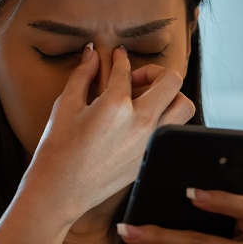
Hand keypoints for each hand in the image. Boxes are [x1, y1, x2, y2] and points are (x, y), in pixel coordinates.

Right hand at [26, 45, 195, 221]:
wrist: (61, 190)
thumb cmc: (58, 149)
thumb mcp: (65, 106)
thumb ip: (82, 76)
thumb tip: (91, 53)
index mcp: (115, 106)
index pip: (126, 70)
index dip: (120, 59)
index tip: (119, 57)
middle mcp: (140, 122)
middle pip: (172, 81)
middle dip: (156, 72)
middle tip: (136, 80)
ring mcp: (150, 141)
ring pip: (184, 106)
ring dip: (170, 96)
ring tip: (148, 100)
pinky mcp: (152, 156)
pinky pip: (174, 131)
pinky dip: (166, 120)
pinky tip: (144, 121)